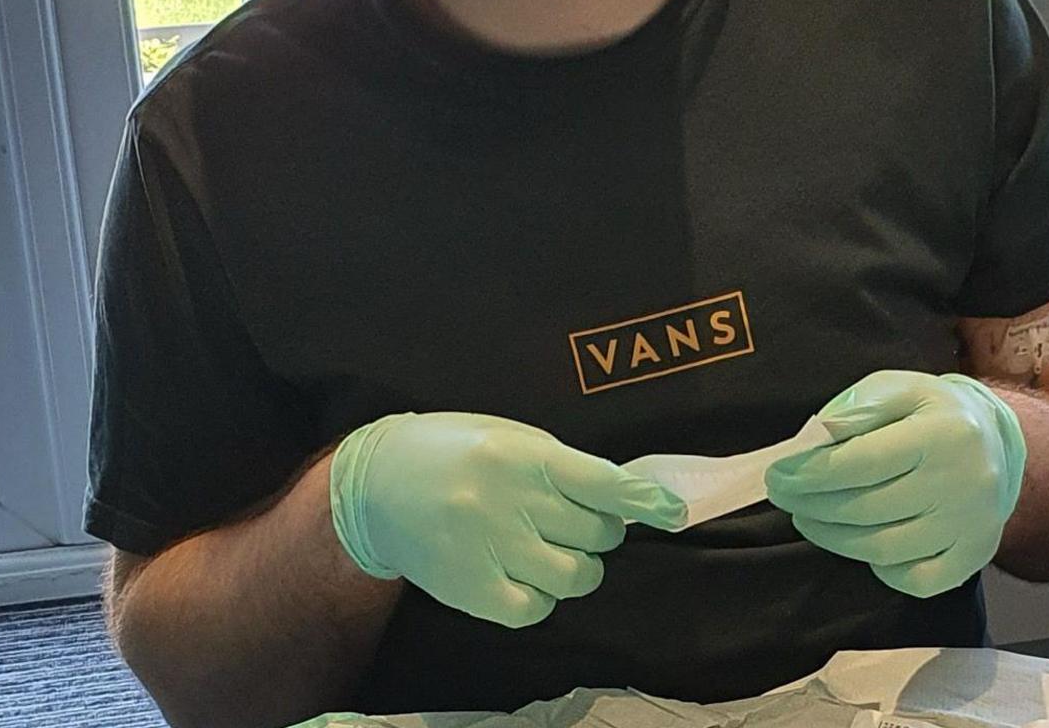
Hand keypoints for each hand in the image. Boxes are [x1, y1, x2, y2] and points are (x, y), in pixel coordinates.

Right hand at [328, 412, 685, 628]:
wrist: (376, 483)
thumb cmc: (453, 452)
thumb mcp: (509, 438)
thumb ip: (563, 467)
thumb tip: (623, 498)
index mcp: (526, 456)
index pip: (605, 483)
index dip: (644, 500)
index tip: (672, 511)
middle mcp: (511, 501)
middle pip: (597, 534)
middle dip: (597, 531)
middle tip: (573, 522)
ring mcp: (491, 548)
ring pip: (575, 577)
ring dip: (577, 568)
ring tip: (551, 551)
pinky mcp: (472, 588)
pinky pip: (535, 609)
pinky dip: (540, 598)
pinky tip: (524, 577)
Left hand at [764, 371, 1026, 598]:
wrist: (998, 444)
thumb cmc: (934, 413)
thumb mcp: (900, 388)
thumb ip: (858, 406)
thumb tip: (818, 436)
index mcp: (943, 433)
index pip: (863, 462)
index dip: (812, 474)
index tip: (778, 476)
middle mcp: (963, 482)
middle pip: (867, 509)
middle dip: (812, 505)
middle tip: (785, 497)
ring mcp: (970, 526)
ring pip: (883, 549)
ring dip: (833, 538)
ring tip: (809, 519)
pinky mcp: (973, 557)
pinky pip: (915, 580)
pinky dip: (881, 569)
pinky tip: (863, 545)